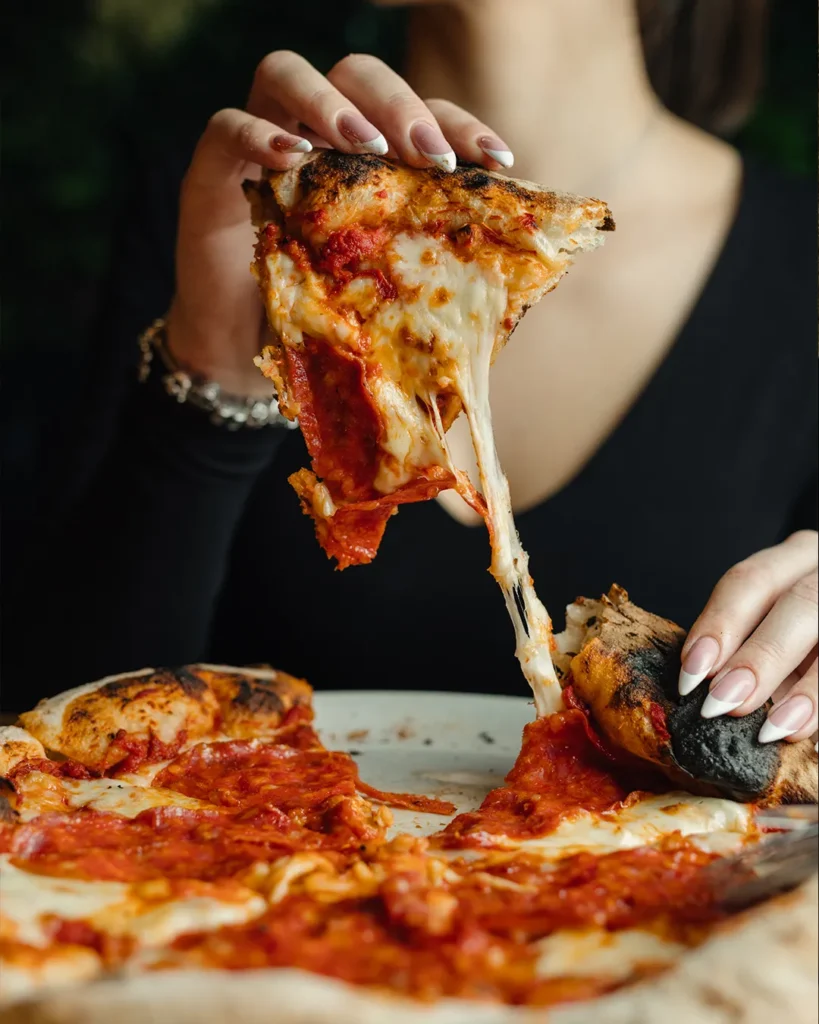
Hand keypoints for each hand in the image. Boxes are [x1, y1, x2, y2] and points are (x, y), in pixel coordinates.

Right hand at [168, 51, 513, 392]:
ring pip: (286, 74)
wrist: (246, 353)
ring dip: (332, 104)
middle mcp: (314, 135)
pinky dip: (259, 134)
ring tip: (366, 146)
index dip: (458, 126)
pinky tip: (291, 158)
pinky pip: (228, 125)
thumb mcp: (384, 287)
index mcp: (364, 157)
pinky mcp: (211, 170)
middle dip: (399, 105)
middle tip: (427, 155)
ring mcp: (260, 144)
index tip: (496, 161)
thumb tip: (506, 264)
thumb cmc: (322, 318)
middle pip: (356, 75)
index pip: (416, 115)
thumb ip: (427, 260)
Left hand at [678, 531, 817, 743]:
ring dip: (808, 691)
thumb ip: (746, 646)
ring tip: (776, 730)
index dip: (718, 626)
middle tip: (724, 704)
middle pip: (800, 605)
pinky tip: (817, 744)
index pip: (751, 581)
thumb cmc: (801, 632)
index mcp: (796, 559)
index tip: (692, 674)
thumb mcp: (775, 623)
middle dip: (761, 657)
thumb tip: (708, 693)